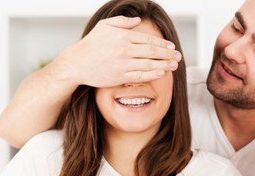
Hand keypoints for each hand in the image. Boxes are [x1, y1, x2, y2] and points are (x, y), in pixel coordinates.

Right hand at [52, 15, 181, 87]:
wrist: (76, 63)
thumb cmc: (91, 44)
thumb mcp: (104, 26)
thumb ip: (122, 22)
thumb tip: (138, 20)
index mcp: (122, 36)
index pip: (147, 39)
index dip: (162, 43)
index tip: (171, 47)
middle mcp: (124, 49)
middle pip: (152, 51)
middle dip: (168, 54)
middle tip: (178, 56)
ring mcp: (122, 63)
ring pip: (149, 64)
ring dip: (164, 64)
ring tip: (174, 65)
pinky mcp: (120, 76)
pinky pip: (140, 75)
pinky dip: (153, 74)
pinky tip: (162, 73)